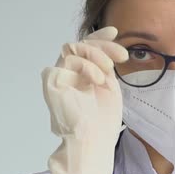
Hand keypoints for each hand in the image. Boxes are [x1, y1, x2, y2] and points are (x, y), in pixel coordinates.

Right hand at [35, 26, 128, 173]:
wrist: (93, 141)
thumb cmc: (103, 122)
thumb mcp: (110, 86)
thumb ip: (106, 64)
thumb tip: (111, 40)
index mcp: (82, 77)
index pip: (87, 50)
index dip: (100, 38)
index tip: (116, 32)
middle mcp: (68, 75)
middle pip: (81, 46)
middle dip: (103, 45)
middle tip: (122, 55)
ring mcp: (59, 78)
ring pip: (73, 49)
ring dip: (96, 54)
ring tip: (109, 70)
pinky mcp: (52, 82)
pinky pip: (67, 61)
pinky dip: (86, 65)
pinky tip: (97, 79)